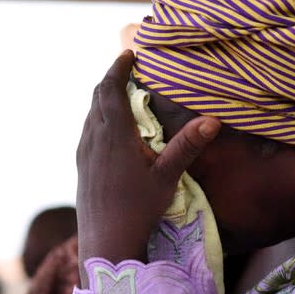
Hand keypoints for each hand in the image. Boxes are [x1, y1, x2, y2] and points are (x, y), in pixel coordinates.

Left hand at [76, 50, 219, 269]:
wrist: (105, 240)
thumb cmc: (138, 209)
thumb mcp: (166, 176)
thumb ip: (187, 146)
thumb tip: (213, 120)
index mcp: (114, 134)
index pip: (110, 89)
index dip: (118, 67)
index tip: (129, 54)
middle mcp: (93, 138)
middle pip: (97, 97)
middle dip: (111, 79)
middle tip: (127, 69)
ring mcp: (84, 152)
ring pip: (90, 114)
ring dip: (103, 99)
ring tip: (122, 95)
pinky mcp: (81, 166)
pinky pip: (87, 130)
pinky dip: (98, 118)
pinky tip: (111, 129)